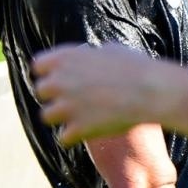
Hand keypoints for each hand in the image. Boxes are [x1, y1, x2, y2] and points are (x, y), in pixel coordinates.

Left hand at [32, 43, 179, 146]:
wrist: (150, 90)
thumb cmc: (136, 66)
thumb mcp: (110, 50)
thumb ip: (91, 56)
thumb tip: (94, 56)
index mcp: (64, 58)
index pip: (38, 66)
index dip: (49, 73)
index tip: (61, 78)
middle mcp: (58, 81)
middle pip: (41, 92)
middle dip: (55, 95)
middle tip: (72, 99)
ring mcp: (65, 107)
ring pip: (46, 116)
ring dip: (61, 117)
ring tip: (78, 117)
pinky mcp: (77, 129)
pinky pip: (63, 138)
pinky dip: (73, 136)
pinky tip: (86, 132)